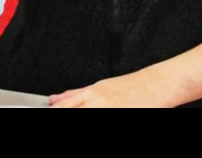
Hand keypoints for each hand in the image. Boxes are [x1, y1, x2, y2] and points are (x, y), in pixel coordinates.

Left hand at [49, 71, 174, 107]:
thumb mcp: (101, 87)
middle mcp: (98, 101)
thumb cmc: (132, 86)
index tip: (43, 111)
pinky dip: (102, 114)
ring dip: (79, 113)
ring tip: (77, 110)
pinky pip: (109, 117)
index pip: (64, 106)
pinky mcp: (125, 112)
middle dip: (62, 113)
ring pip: (86, 112)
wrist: (158, 83)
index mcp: (91, 93)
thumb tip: (54, 99)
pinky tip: (104, 111)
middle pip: (72, 110)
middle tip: (46, 114)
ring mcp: (112, 108)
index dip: (54, 110)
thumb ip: (76, 94)